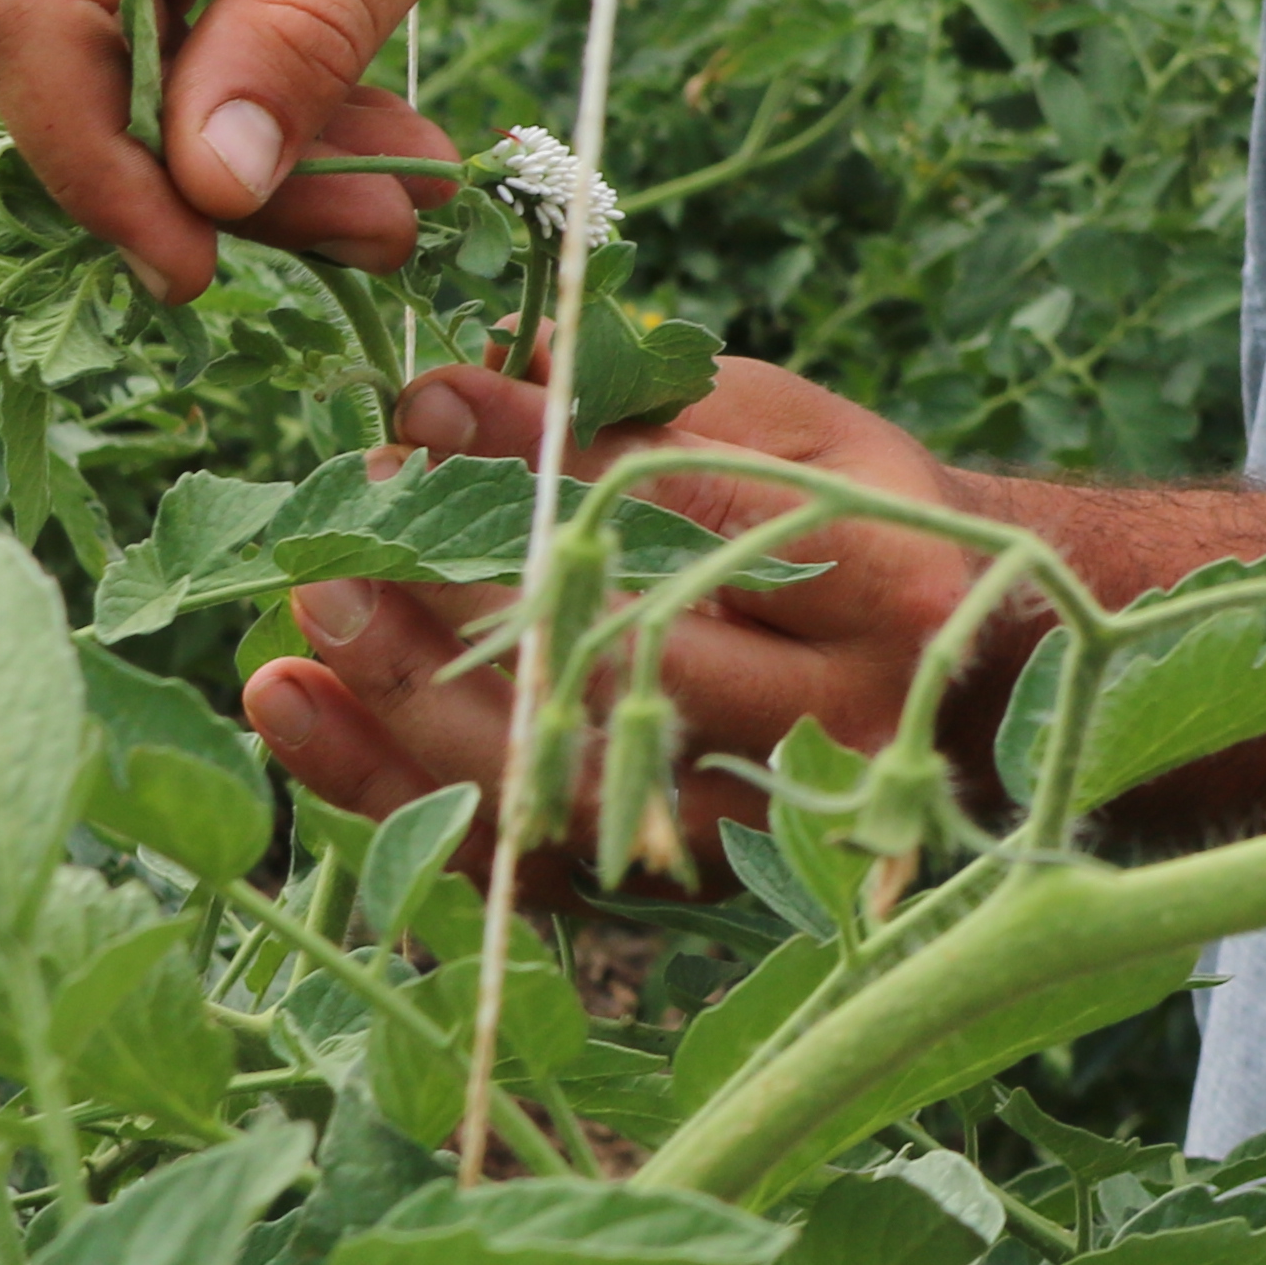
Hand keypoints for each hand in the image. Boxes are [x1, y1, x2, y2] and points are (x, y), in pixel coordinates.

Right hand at [0, 0, 617, 300]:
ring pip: (95, 54)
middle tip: (386, 224)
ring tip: (403, 180)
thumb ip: (303, 35)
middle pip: (63, 46)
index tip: (195, 270)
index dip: (94, 163)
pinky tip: (358, 129)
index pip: (25, 8)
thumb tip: (201, 194)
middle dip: (211, 165)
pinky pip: (121, 23)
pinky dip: (236, 87)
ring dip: (244, 141)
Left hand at [240, 350, 1032, 883]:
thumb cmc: (856, 521)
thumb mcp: (788, 431)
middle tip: (352, 524)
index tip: (425, 407)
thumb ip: (647, 408)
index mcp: (889, 577)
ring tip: (313, 612)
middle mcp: (840, 715)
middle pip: (617, 663)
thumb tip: (478, 378)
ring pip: (555, 776)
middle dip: (460, 592)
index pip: (687, 516)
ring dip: (406, 693)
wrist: (966, 669)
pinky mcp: (681, 886)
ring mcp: (760, 820)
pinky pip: (512, 861)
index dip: (541, 462)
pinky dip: (389, 787)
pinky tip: (300, 711)